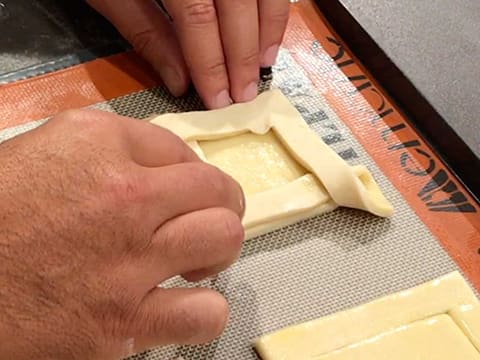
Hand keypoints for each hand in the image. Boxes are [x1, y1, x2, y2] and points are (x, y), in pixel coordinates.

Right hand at [0, 110, 244, 358]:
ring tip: (197, 258)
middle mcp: (122, 196)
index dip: (187, 168)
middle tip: (206, 215)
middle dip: (222, 201)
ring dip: (218, 248)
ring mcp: (127, 262)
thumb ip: (108, 147)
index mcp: (96, 146)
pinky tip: (182, 303)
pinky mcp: (122, 323)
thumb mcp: (44, 151)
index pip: (179, 146)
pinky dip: (204, 310)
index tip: (180, 185)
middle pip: (217, 188)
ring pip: (224, 239)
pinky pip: (204, 315)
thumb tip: (164, 163)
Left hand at [87, 0, 289, 107]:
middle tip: (244, 95)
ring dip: (266, 31)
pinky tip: (267, 32)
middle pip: (237, 5)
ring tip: (262, 68)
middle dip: (242, 56)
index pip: (198, 17)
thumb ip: (146, 32)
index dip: (210, 63)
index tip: (218, 99)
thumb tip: (180, 81)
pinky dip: (273, 7)